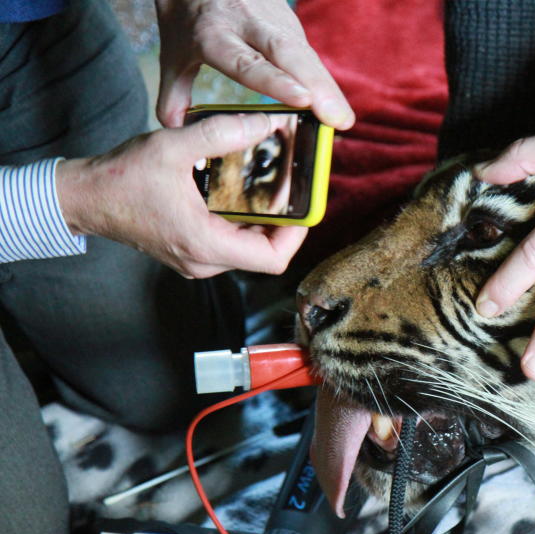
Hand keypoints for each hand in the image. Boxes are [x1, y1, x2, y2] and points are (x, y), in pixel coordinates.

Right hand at [56, 113, 307, 277]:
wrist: (82, 197)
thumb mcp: (173, 146)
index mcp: (204, 244)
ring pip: (249, 248)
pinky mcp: (191, 251)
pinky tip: (245, 192)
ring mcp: (197, 260)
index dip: (297, 236)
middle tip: (293, 190)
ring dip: (265, 221)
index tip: (304, 206)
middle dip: (285, 222)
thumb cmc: (121, 177)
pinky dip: (244, 221)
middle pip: (265, 253)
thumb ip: (221, 133)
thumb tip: (266, 123)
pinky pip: (231, 242)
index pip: (272, 260)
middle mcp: (204, 261)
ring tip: (274, 187)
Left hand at [154, 0, 353, 129]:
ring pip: (305, 55)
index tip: (302, 100)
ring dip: (328, 88)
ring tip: (343, 120)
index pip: (248, 61)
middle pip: (288, 55)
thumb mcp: (172, 52)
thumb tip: (174, 130)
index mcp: (213, 33)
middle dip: (317, 87)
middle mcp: (247, 24)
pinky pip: (309, 56)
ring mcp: (273, 21)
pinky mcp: (289, 24)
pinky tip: (337, 107)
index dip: (277, 81)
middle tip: (337, 119)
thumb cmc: (186, 14)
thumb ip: (174, 93)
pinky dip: (324, 82)